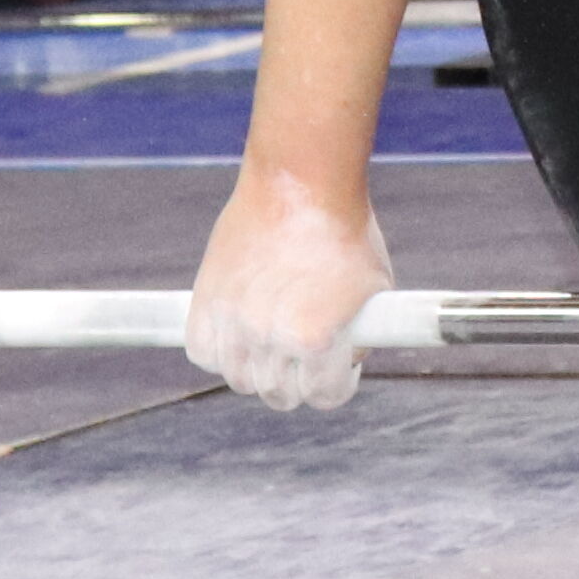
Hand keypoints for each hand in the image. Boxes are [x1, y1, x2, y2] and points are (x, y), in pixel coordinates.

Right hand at [187, 171, 390, 411]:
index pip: (326, 396)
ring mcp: (233, 320)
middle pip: (279, 395)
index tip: (340, 368)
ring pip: (240, 378)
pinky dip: (220, 350)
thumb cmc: (345, 231)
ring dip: (259, 366)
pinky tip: (239, 334)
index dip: (339, 382)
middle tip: (307, 352)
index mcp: (315, 339)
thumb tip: (344, 364)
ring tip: (275, 338)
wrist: (300, 181)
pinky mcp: (205, 299)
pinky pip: (203, 351)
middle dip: (299, 379)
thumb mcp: (375, 290)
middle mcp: (269, 336)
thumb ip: (360, 337)